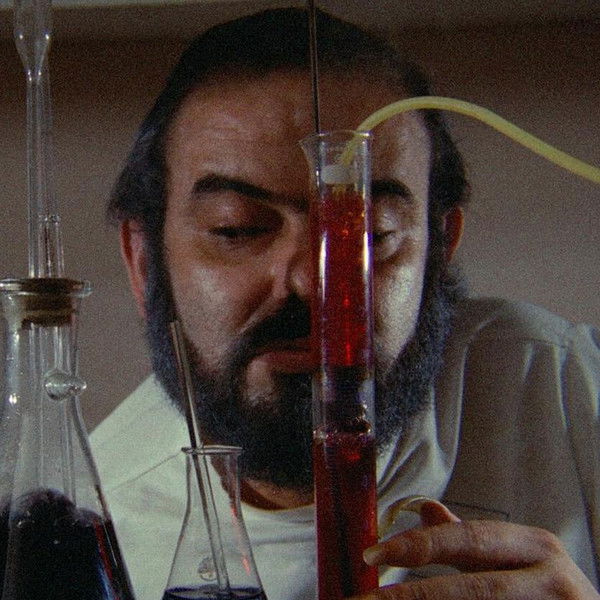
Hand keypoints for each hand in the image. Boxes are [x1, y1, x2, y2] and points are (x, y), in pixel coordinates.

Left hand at [358, 500, 598, 599]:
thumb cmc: (551, 594)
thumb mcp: (518, 559)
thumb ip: (471, 541)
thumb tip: (426, 509)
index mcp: (535, 547)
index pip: (467, 540)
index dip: (417, 547)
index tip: (372, 556)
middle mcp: (552, 580)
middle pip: (473, 590)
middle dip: (413, 597)